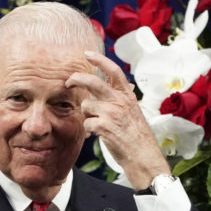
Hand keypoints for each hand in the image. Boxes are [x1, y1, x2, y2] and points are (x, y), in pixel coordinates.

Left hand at [66, 51, 170, 189]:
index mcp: (127, 96)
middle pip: (93, 81)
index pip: (114, 71)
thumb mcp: (132, 112)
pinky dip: (89, 130)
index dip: (100, 60)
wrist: (143, 156)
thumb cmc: (136, 136)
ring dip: (87, 114)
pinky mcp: (104, 126)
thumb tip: (102, 92)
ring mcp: (111, 113)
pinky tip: (98, 134)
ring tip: (98, 124)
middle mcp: (120, 101)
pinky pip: (86, 123)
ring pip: (86, 105)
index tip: (87, 54)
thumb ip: (119, 100)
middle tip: (68, 82)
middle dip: (76, 79)